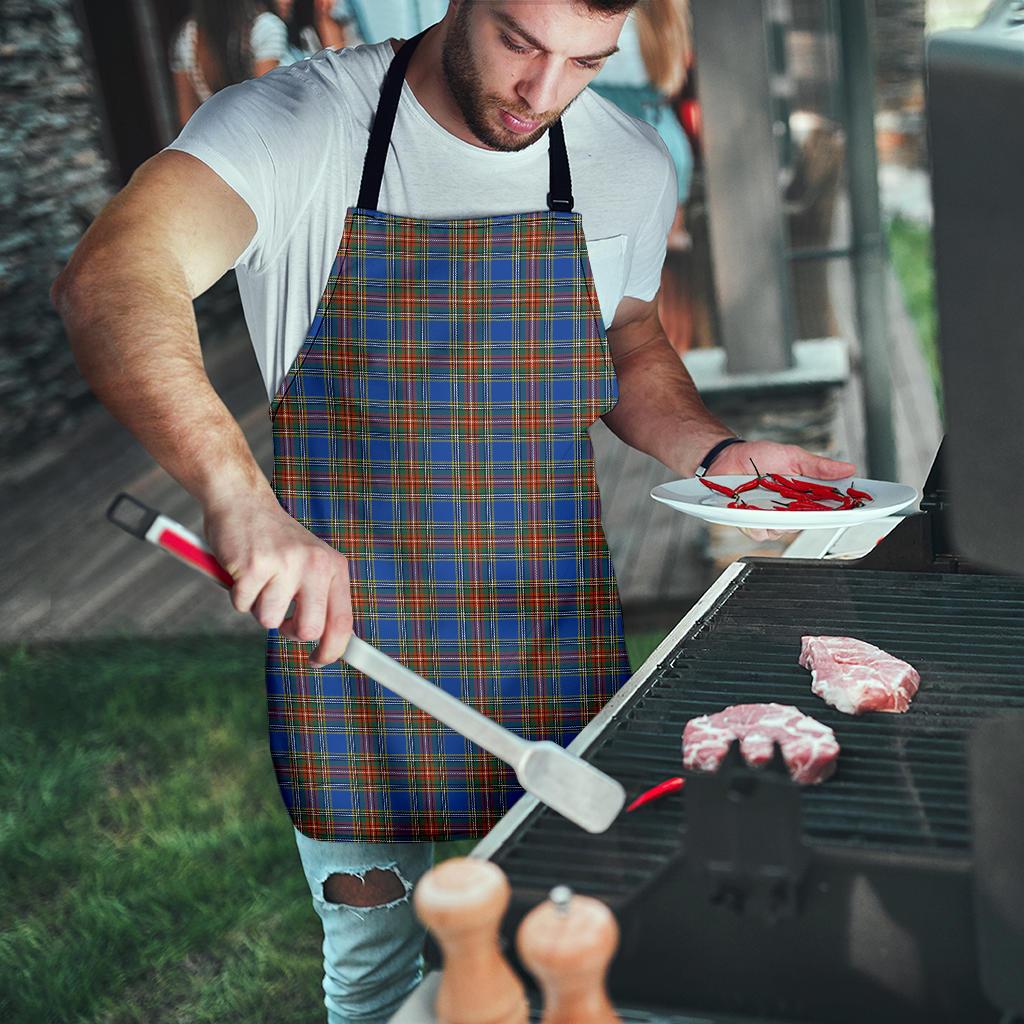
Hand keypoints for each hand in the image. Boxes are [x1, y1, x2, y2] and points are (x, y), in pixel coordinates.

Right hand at [203, 491, 352, 665]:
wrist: (242, 500)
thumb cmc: (275, 541)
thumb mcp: (310, 563)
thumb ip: (320, 597)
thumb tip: (327, 643)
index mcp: (333, 566)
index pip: (342, 621)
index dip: (333, 650)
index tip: (318, 661)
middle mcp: (315, 564)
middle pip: (309, 630)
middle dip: (289, 631)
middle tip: (279, 614)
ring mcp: (285, 564)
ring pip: (269, 620)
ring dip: (258, 606)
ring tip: (259, 578)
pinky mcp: (254, 566)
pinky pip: (242, 605)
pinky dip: (237, 594)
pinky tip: (242, 569)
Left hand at [707, 440, 856, 542]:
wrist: (727, 457)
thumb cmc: (759, 457)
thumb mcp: (793, 456)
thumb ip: (818, 467)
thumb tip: (848, 468)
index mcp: (804, 495)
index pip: (829, 508)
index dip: (844, 511)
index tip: (857, 509)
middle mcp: (789, 510)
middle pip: (809, 523)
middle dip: (810, 516)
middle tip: (805, 502)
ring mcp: (770, 518)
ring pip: (784, 531)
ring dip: (780, 518)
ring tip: (771, 499)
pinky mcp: (751, 523)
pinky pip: (760, 532)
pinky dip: (758, 522)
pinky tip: (753, 508)